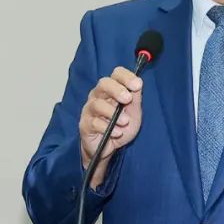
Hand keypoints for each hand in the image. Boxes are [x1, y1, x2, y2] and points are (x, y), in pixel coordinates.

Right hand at [79, 66, 142, 186]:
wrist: (109, 148)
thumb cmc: (121, 127)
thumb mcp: (133, 113)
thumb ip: (136, 98)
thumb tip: (138, 83)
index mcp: (111, 90)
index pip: (116, 74)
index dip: (126, 77)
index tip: (137, 85)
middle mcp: (98, 96)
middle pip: (103, 84)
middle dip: (117, 90)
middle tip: (128, 99)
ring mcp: (90, 110)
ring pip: (97, 104)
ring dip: (113, 113)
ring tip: (125, 122)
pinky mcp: (85, 125)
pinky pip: (94, 123)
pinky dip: (107, 127)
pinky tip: (117, 132)